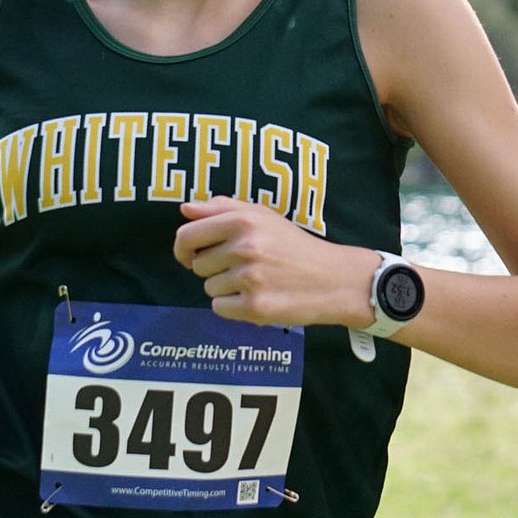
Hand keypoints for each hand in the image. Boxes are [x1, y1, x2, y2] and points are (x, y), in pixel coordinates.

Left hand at [174, 196, 375, 327]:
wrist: (334, 279)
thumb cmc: (294, 246)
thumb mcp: (263, 216)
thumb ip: (222, 209)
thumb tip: (185, 209)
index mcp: (243, 220)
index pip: (187, 235)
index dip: (183, 248)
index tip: (191, 255)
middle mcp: (245, 247)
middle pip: (197, 265)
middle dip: (215, 268)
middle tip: (246, 266)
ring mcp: (250, 278)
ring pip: (209, 288)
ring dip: (227, 288)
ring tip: (257, 281)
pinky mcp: (255, 307)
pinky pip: (219, 309)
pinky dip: (233, 307)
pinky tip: (258, 297)